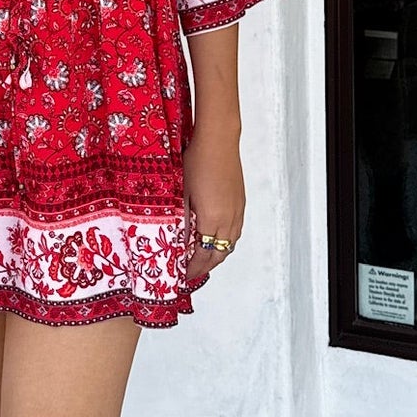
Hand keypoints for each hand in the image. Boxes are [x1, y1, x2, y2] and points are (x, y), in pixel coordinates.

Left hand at [183, 131, 245, 287]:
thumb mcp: (181, 193)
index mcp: (212, 219)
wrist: (218, 141)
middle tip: (191, 272)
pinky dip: (225, 241)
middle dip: (205, 267)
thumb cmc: (196, 162)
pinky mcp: (240, 202)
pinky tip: (215, 238)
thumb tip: (176, 240)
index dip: (192, 268)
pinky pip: (235, 231)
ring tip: (202, 259)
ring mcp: (237, 211)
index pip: (202, 254)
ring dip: (216, 254)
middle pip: (219, 253)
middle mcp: (229, 219)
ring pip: (230, 243)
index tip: (182, 275)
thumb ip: (181, 220)